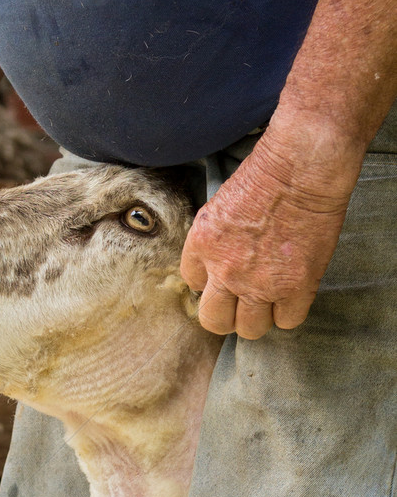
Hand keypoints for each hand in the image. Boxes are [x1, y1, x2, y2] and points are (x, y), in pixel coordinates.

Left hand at [180, 112, 364, 338]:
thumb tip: (215, 267)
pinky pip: (287, 321)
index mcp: (202, 246)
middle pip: (214, 320)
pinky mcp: (295, 286)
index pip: (193, 283)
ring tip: (268, 301)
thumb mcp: (218, 206)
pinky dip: (289, 312)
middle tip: (240, 303)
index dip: (211, 280)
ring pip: (250, 329)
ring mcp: (260, 282)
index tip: (224, 273)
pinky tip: (292, 295)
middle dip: (226, 315)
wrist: (303, 167)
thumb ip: (213, 241)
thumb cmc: (265, 175)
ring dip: (258, 318)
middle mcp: (225, 270)